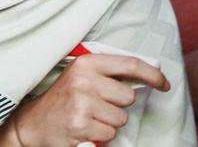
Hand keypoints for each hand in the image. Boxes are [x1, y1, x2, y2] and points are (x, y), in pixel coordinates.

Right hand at [9, 54, 168, 146]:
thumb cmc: (64, 99)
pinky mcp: (81, 125)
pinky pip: (110, 133)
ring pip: (121, 118)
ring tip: (89, 117)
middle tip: (97, 105)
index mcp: (87, 63)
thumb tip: (147, 76)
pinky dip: (101, 135)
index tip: (164, 83)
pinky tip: (85, 128)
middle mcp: (84, 80)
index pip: (130, 64)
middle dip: (118, 105)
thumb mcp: (82, 76)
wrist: (33, 123)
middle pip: (128, 96)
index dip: (153, 74)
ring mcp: (82, 103)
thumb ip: (109, 73)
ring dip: (109, 122)